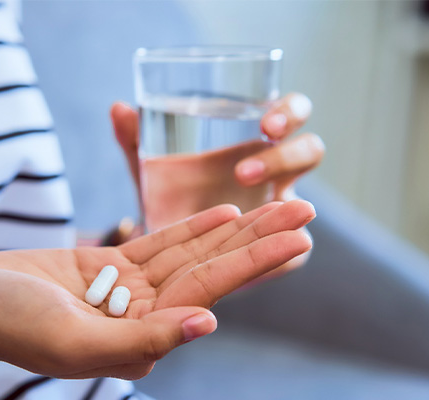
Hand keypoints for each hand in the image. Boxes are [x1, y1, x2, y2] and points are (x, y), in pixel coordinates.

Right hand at [0, 201, 313, 379]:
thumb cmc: (8, 325)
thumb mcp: (73, 340)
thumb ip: (142, 338)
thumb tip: (208, 324)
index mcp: (140, 341)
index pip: (210, 296)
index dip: (256, 263)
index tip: (299, 238)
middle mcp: (142, 319)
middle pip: (211, 272)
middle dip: (259, 240)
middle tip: (305, 209)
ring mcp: (127, 293)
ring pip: (190, 255)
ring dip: (234, 228)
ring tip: (276, 203)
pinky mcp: (107, 269)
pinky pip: (158, 245)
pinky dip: (190, 228)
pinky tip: (223, 212)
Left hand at [110, 93, 323, 275]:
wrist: (168, 252)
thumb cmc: (169, 196)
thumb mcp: (151, 169)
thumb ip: (136, 140)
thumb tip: (118, 107)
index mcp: (256, 142)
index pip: (291, 114)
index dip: (289, 112)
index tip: (266, 123)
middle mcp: (276, 174)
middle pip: (310, 151)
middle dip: (289, 153)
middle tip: (249, 169)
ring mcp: (279, 215)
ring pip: (303, 205)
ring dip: (284, 207)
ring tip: (245, 215)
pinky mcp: (279, 255)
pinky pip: (293, 256)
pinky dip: (282, 257)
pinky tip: (260, 262)